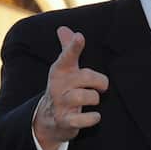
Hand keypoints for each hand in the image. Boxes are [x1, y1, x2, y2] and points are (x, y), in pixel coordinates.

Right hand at [33, 26, 109, 149]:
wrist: (48, 118)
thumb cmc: (63, 87)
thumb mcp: (64, 69)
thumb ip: (67, 48)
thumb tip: (63, 28)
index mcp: (60, 70)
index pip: (67, 56)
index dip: (74, 47)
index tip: (80, 37)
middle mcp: (58, 85)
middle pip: (86, 77)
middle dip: (100, 81)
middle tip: (101, 86)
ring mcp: (61, 103)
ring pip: (85, 96)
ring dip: (95, 98)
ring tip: (93, 100)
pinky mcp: (65, 121)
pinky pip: (83, 119)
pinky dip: (92, 118)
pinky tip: (95, 116)